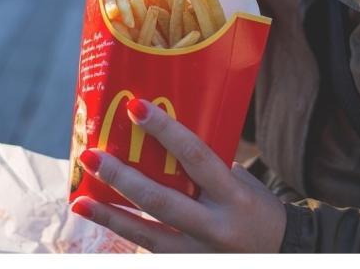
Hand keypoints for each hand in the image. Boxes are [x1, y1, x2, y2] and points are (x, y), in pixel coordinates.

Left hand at [70, 98, 285, 252]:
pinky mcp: (189, 266)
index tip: (136, 107)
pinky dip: (124, 234)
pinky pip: (150, 250)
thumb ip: (206, 165)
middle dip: (122, 178)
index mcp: (233, 195)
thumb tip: (161, 137)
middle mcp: (216, 227)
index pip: (196, 156)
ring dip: (109, 215)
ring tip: (79, 201)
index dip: (165, 131)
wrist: (280, 253)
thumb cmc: (256, 207)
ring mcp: (200, 253)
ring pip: (147, 235)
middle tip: (91, 157)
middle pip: (161, 201)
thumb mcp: (241, 181)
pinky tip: (101, 219)